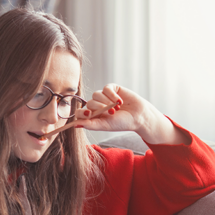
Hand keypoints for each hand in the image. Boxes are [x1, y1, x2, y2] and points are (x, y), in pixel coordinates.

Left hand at [75, 84, 189, 144]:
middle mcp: (97, 106)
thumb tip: (75, 124)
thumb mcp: (105, 125)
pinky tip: (119, 101)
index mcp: (93, 116)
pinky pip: (106, 89)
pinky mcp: (112, 89)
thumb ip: (90, 124)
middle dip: (100, 108)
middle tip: (112, 114)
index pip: (80, 112)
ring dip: (107, 102)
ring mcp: (104, 97)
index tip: (89, 114)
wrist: (138, 115)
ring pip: (96, 95)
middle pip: (89, 102)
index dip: (82, 112)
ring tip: (117, 108)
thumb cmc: (122, 123)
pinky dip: (112, 95)